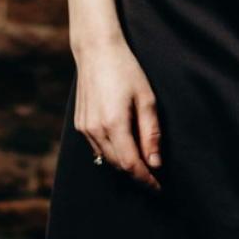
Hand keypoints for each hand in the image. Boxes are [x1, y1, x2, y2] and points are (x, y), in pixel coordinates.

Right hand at [74, 37, 162, 190]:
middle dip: (137, 175)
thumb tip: (156, 163)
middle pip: (118, 165)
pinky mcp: (79, 125)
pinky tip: (124, 149)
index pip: (131, 165)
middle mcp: (95, 131)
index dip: (146, 179)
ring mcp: (84, 129)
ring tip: (143, 166)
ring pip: (106, 159)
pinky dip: (112, 154)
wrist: (96, 51)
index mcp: (114, 125)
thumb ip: (151, 132)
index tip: (159, 187)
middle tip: (155, 179)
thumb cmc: (126, 70)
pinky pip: (97, 149)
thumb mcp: (146, 98)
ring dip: (124, 165)